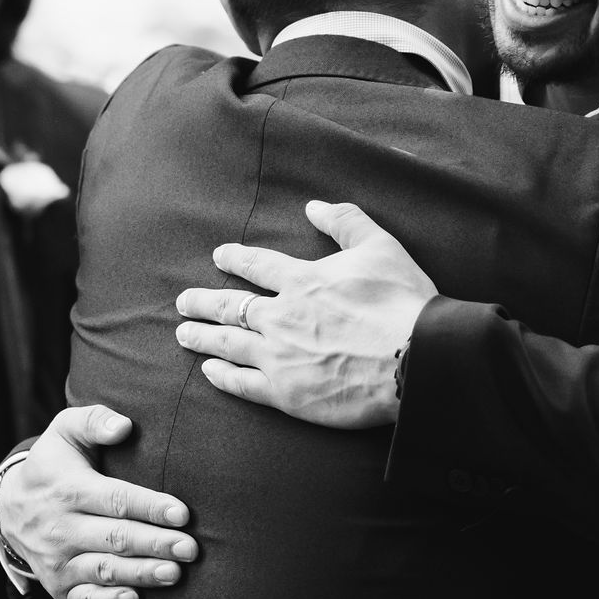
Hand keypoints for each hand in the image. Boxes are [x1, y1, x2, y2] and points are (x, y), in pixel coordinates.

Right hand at [0, 404, 196, 598]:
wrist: (8, 508)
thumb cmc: (53, 463)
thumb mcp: (65, 430)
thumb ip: (94, 420)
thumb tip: (124, 426)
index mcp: (69, 489)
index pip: (115, 499)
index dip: (149, 506)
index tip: (182, 513)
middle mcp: (60, 528)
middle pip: (115, 537)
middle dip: (155, 544)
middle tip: (190, 548)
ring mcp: (57, 560)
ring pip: (104, 570)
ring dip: (140, 574)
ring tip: (174, 573)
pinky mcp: (58, 586)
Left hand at [175, 200, 435, 429]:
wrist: (414, 360)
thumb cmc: (402, 302)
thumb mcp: (379, 246)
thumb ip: (345, 221)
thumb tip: (314, 205)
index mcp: (302, 281)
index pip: (257, 265)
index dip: (235, 259)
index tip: (219, 256)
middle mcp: (282, 316)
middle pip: (231, 306)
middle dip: (204, 301)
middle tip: (183, 302)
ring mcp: (279, 357)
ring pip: (228, 343)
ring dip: (203, 336)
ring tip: (183, 333)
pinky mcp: (286, 393)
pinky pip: (243, 383)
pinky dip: (223, 376)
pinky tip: (209, 371)